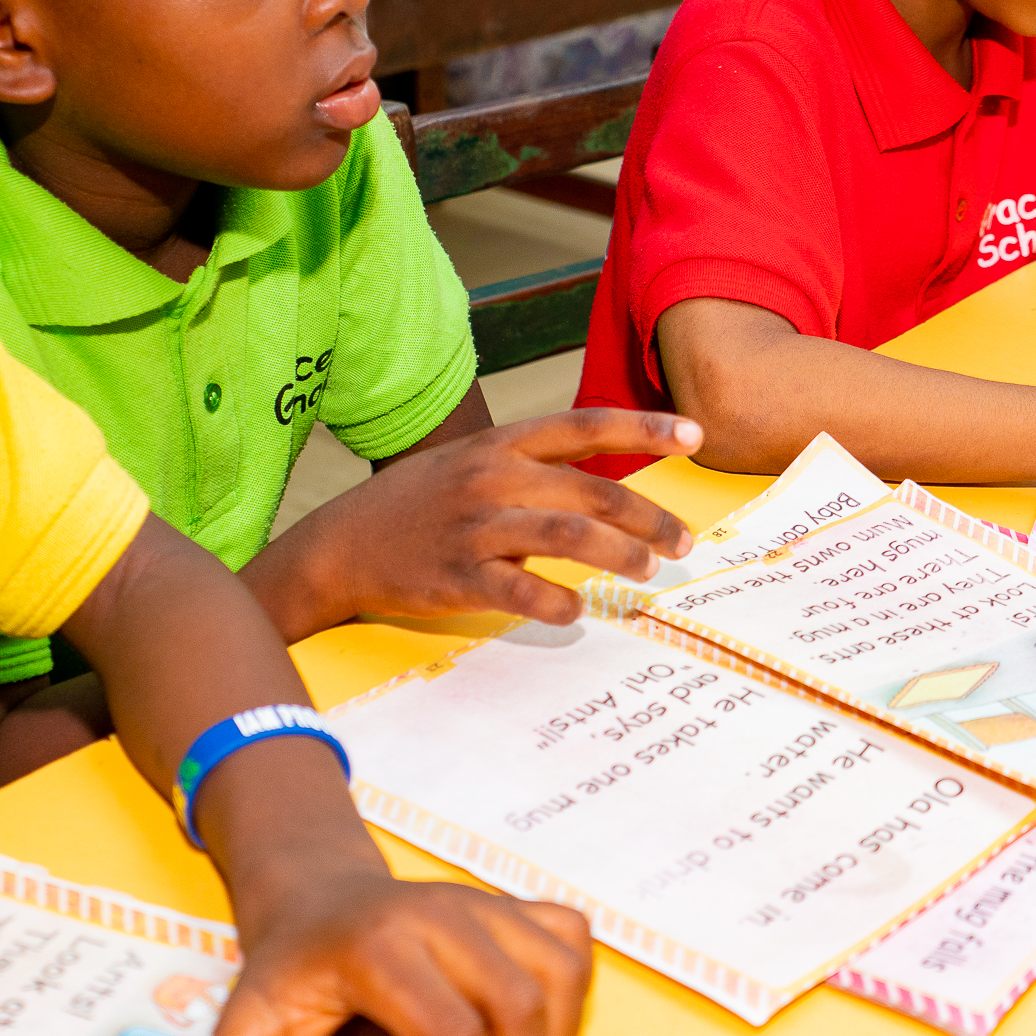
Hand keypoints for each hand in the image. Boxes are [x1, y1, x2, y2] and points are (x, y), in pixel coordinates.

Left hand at [151, 868, 591, 1035]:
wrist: (316, 889)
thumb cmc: (290, 963)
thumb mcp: (246, 1022)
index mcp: (380, 946)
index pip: (451, 1033)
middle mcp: (443, 913)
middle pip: (517, 1008)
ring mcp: (484, 902)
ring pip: (557, 977)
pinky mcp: (514, 902)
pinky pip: (572, 943)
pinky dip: (573, 994)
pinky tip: (539, 1034)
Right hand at [256, 409, 702, 636]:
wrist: (342, 545)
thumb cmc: (420, 505)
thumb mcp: (474, 465)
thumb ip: (535, 472)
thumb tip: (608, 496)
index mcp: (501, 444)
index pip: (584, 425)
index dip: (643, 427)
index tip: (693, 435)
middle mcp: (493, 478)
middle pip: (591, 491)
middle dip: (648, 516)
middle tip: (682, 542)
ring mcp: (475, 526)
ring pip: (566, 536)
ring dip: (618, 554)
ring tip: (647, 572)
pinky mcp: (457, 576)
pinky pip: (519, 590)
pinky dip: (556, 602)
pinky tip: (577, 611)